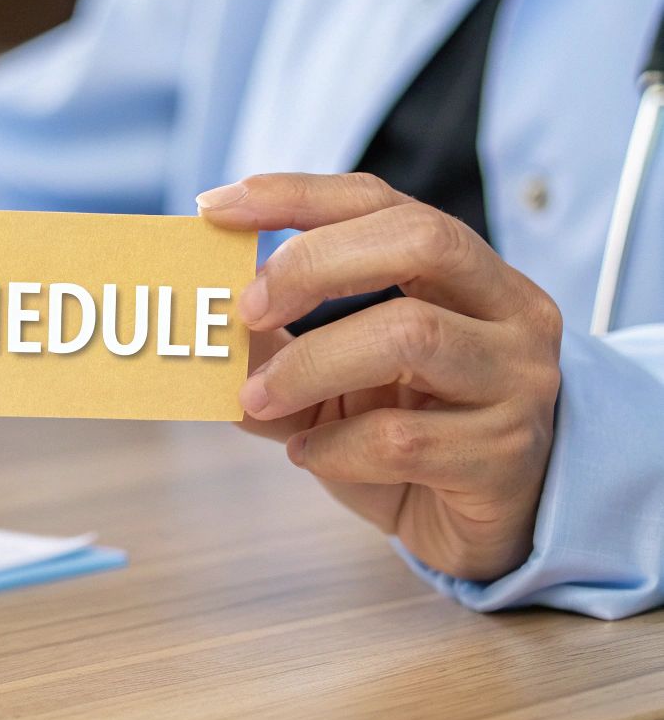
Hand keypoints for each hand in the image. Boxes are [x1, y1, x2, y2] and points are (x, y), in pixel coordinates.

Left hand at [197, 173, 563, 581]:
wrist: (488, 524)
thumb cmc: (411, 435)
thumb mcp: (333, 384)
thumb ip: (273, 353)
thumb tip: (199, 332)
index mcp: (464, 272)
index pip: (381, 200)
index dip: (295, 195)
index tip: (214, 207)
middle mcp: (510, 310)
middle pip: (419, 240)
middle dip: (313, 265)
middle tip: (245, 311)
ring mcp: (519, 380)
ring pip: (412, 335)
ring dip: (310, 364)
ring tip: (257, 400)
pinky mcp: (505, 455)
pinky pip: (404, 437)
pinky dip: (334, 447)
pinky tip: (309, 456)